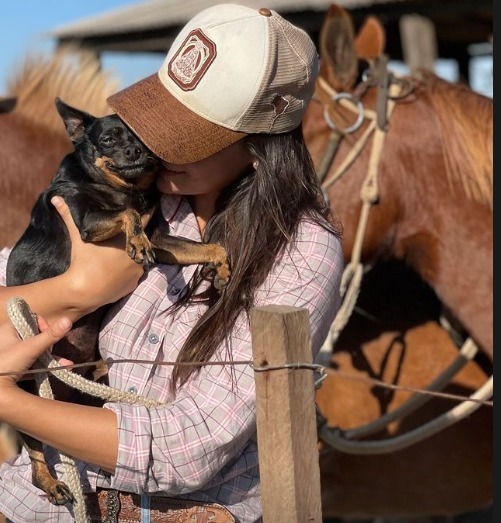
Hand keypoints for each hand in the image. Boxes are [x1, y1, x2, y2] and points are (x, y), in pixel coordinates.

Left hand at [0, 315, 71, 388]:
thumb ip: (50, 335)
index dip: (44, 325)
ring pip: (37, 350)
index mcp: (10, 328)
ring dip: (51, 357)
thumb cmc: (7, 363)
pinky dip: (44, 365)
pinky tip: (61, 368)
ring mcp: (12, 353)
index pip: (32, 318)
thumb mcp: (31, 348)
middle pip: (37, 335)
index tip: (48, 336)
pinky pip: (33, 361)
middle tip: (50, 352)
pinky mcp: (15, 366)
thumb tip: (68, 319)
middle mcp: (9, 338)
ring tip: (65, 365)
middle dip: (49, 345)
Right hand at [51, 196, 153, 312]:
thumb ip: (69, 216)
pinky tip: (118, 269)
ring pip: (138, 258)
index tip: (146, 209)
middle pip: (140, 241)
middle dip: (134, 238)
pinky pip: (134, 274)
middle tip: (125, 235)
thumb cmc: (83, 260)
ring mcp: (138, 270)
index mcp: (128, 239)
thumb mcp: (77, 237)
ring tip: (120, 254)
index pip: (142, 222)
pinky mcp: (134, 283)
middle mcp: (137, 253)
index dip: (144, 215)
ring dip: (132, 255)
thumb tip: (55, 198)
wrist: (85, 291)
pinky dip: (128, 271)